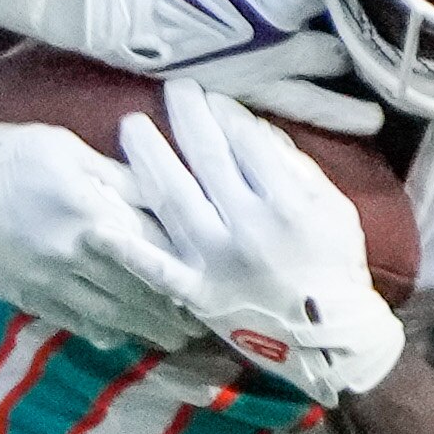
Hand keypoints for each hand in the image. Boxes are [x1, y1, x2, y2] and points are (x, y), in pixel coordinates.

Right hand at [0, 108, 197, 350]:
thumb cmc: (13, 154)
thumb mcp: (72, 150)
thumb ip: (121, 178)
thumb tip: (165, 190)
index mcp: (92, 216)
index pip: (152, 251)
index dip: (185, 270)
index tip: (212, 282)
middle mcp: (74, 257)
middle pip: (137, 294)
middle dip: (173, 313)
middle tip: (204, 325)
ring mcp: (48, 282)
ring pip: (108, 317)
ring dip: (145, 331)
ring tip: (173, 339)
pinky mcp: (26, 295)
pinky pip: (72, 323)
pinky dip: (102, 333)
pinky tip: (120, 336)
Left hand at [117, 80, 404, 408]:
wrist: (330, 344)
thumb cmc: (335, 268)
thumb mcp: (335, 208)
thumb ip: (297, 168)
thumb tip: (255, 129)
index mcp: (286, 204)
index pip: (246, 142)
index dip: (224, 113)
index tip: (211, 97)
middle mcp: (247, 228)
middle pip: (206, 159)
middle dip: (186, 117)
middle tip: (172, 90)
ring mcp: (217, 262)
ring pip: (172, 200)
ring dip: (147, 158)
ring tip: (130, 126)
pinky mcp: (197, 294)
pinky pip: (157, 269)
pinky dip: (127, 249)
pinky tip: (98, 226)